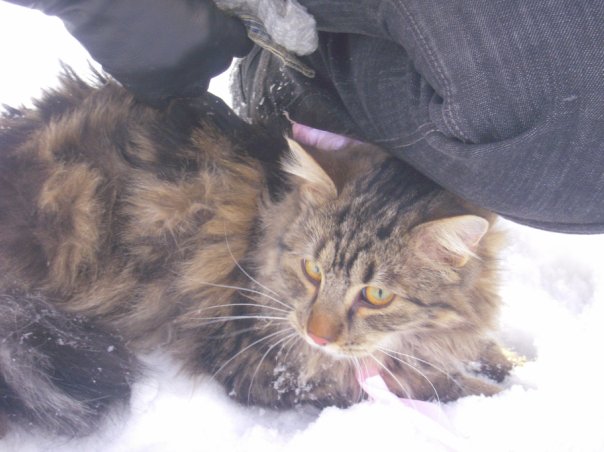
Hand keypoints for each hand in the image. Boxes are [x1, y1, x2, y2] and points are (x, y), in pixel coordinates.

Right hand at [20, 0, 252, 103]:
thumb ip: (205, 6)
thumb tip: (215, 14)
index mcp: (209, 32)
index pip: (239, 43)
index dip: (234, 34)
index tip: (227, 27)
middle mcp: (196, 62)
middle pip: (219, 64)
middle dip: (212, 49)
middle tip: (196, 34)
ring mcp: (172, 80)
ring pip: (197, 85)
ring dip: (194, 71)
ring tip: (177, 54)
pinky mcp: (147, 89)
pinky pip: (167, 96)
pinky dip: (167, 85)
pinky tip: (157, 68)